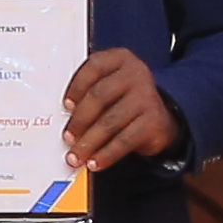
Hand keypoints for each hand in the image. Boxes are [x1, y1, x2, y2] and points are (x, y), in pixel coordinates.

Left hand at [63, 48, 184, 173]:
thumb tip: (62, 117)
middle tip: (67, 138)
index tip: (65, 106)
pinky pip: (124, 141)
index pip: (94, 68)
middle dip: (79, 120)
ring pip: (110, 122)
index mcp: (120, 59)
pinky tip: (95, 162)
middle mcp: (136, 74)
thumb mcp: (107, 85)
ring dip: (89, 143)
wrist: (159, 116)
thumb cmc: (122, 98)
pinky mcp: (154, 122)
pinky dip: (106, 154)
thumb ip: (88, 92)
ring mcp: (147, 97)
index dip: (76, 87)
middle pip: (99, 96)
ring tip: (76, 156)